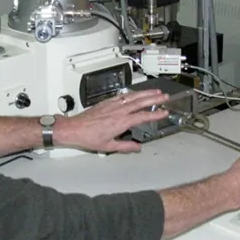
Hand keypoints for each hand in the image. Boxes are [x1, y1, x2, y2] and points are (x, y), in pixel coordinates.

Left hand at [55, 89, 169, 152]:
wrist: (74, 128)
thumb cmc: (88, 137)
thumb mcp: (108, 146)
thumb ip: (125, 146)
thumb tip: (137, 147)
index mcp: (121, 122)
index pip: (142, 116)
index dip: (155, 114)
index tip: (164, 112)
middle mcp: (118, 111)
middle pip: (140, 102)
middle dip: (154, 98)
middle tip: (164, 96)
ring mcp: (112, 105)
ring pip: (132, 96)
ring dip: (145, 93)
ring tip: (155, 91)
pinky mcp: (106, 102)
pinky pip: (122, 95)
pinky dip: (132, 93)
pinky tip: (137, 93)